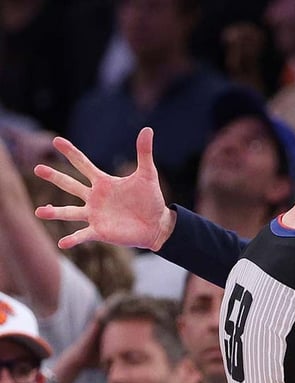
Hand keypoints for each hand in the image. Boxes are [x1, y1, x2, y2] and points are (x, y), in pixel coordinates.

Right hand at [33, 128, 174, 249]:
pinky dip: (72, 239)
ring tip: (38, 211)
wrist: (157, 224)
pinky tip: (62, 243)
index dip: (71, 152)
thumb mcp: (147, 174)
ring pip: (70, 212)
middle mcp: (94, 198)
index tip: (56, 140)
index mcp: (103, 183)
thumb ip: (144, 152)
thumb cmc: (151, 199)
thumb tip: (147, 128)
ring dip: (54, 212)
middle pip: (70, 185)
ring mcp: (94, 215)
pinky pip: (82, 235)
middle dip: (54, 177)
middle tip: (37, 168)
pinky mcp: (99, 231)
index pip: (83, 164)